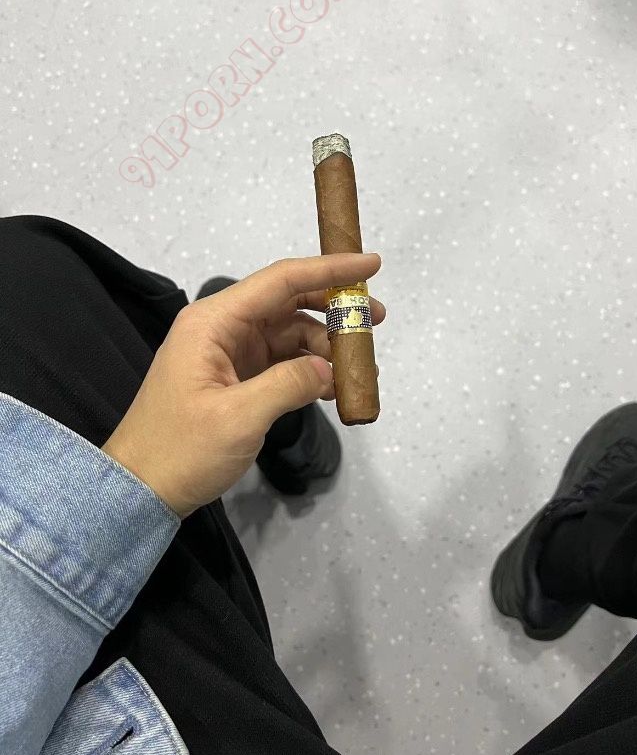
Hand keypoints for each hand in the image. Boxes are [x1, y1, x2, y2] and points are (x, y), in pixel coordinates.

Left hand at [101, 252, 384, 517]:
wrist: (141, 489)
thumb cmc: (181, 449)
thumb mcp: (239, 418)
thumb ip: (289, 384)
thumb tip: (330, 367)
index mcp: (213, 322)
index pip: (280, 281)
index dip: (329, 270)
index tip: (372, 265)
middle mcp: (222, 328)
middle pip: (287, 303)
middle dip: (333, 308)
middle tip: (376, 319)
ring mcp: (229, 353)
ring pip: (289, 333)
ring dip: (325, 345)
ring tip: (358, 369)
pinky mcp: (235, 378)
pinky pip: (282, 361)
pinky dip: (310, 369)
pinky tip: (334, 386)